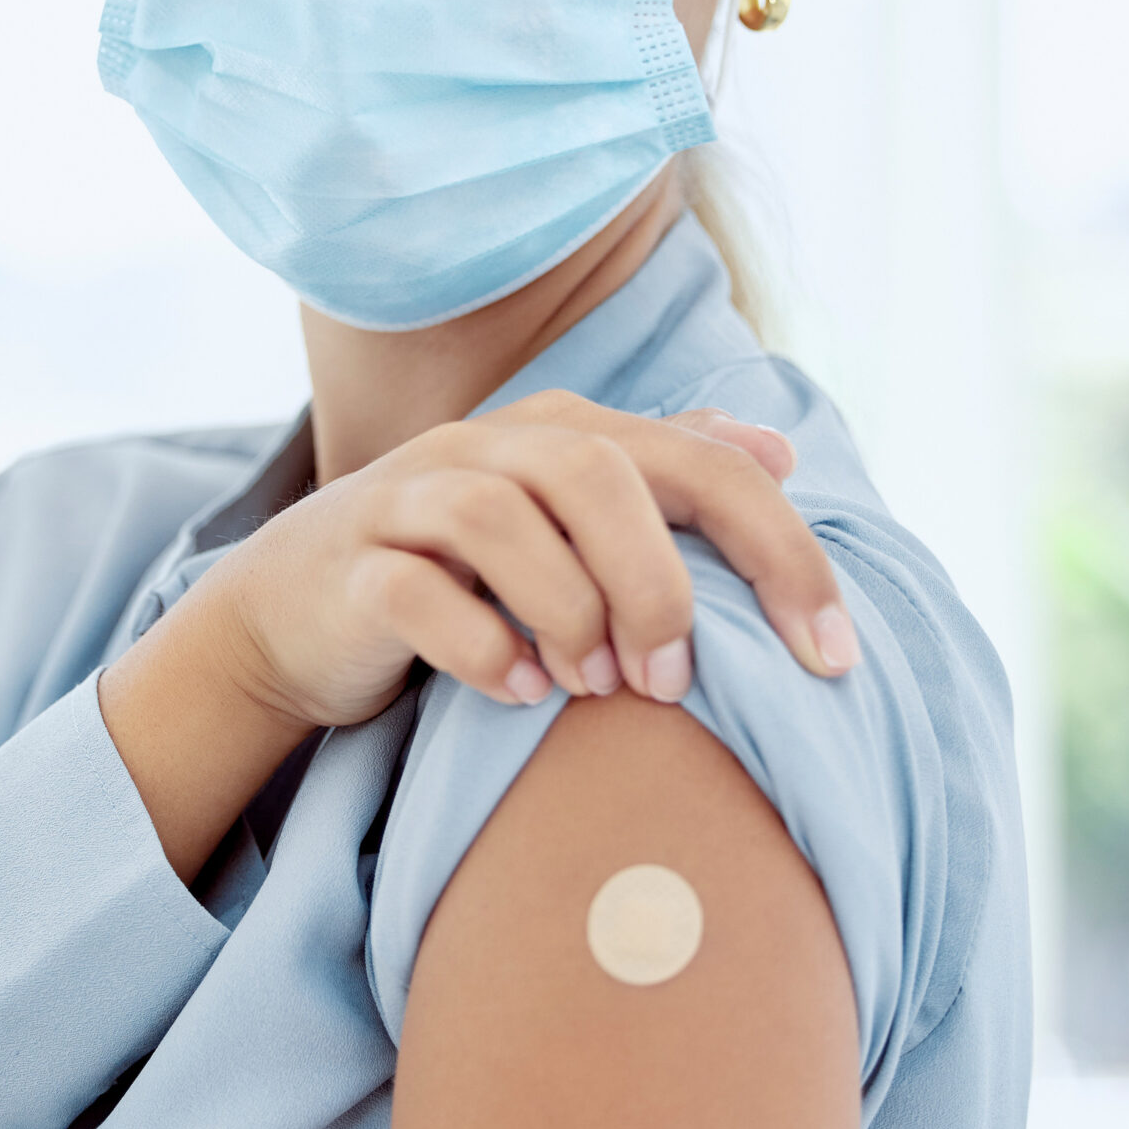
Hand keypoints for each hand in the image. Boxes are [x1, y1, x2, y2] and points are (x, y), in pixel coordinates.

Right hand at [203, 390, 857, 730]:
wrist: (296, 613)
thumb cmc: (458, 572)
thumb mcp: (566, 518)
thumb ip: (665, 476)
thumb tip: (777, 454)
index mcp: (560, 434)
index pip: (699, 464)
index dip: (779, 552)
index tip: (832, 655)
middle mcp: (485, 448)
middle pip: (596, 474)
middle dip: (657, 583)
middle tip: (673, 679)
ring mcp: (409, 500)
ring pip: (498, 517)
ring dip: (566, 611)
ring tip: (594, 689)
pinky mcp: (350, 567)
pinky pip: (415, 590)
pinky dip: (478, 645)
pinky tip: (516, 694)